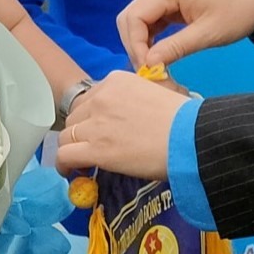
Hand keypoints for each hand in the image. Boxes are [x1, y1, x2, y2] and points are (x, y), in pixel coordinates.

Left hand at [55, 70, 187, 179]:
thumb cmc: (182, 118)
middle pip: (75, 117)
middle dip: (80, 133)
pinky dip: (64, 166)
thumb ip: (133, 98)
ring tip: (80, 163)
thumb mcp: (155, 92)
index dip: (91, 117)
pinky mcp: (96, 149)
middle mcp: (102, 97)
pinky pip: (65, 156)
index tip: (98, 130)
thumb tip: (125, 117)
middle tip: (90, 148)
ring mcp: (96, 123)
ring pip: (66, 137)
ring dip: (71, 150)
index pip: (90, 99)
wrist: (189, 137)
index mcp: (116, 80)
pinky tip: (71, 173)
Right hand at [117, 0, 253, 68]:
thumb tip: (149, 65)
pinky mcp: (174, 3)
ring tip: (155, 67)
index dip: (135, 45)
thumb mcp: (208, 33)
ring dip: (142, 44)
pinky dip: (152, 39)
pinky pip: (153, 22)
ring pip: (139, 21)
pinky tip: (161, 56)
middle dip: (135, 46)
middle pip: (131, 18)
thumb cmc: (239, 10)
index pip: (134, 18)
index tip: (148, 69)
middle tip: (149, 71)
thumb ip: (176, 47)